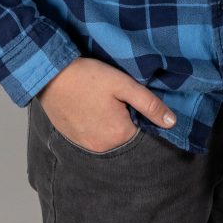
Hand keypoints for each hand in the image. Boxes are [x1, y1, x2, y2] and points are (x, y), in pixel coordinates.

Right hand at [34, 57, 176, 152]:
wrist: (50, 75)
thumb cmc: (87, 76)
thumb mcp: (122, 84)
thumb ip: (148, 104)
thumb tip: (172, 122)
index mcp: (118, 135)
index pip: (142, 129)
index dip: (138, 111)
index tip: (128, 97)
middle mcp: (103, 147)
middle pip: (125, 134)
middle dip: (124, 117)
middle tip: (112, 96)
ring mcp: (86, 145)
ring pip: (109, 135)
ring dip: (109, 121)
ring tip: (99, 100)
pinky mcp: (73, 139)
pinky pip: (93, 135)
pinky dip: (95, 124)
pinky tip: (89, 106)